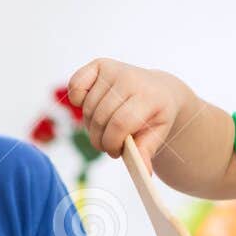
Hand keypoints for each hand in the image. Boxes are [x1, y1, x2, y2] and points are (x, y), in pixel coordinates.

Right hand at [67, 58, 188, 161]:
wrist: (159, 89)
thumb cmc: (156, 115)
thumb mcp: (159, 133)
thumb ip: (148, 150)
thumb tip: (143, 171)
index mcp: (149, 96)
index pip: (120, 123)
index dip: (112, 143)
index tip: (115, 152)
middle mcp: (130, 77)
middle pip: (101, 117)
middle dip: (101, 139)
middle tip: (109, 146)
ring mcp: (114, 69)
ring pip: (88, 108)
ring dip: (91, 126)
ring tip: (105, 129)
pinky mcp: (99, 65)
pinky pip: (75, 85)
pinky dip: (77, 100)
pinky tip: (91, 107)